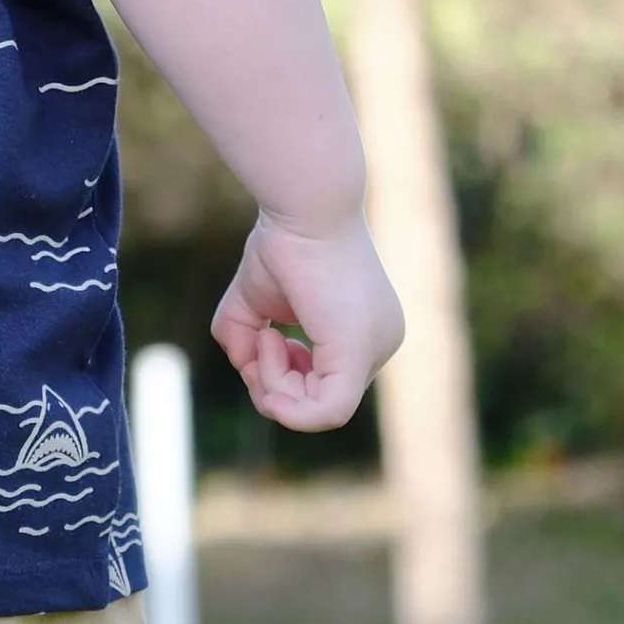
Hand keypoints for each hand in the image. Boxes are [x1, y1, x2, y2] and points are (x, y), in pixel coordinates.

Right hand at [211, 213, 404, 431]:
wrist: (304, 209)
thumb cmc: (282, 243)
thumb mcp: (252, 306)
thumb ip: (245, 344)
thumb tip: (248, 369)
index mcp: (363, 332)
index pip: (322, 386)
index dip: (280, 376)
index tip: (262, 336)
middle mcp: (379, 344)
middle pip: (321, 404)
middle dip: (275, 385)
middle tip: (259, 338)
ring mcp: (374, 350)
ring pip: (318, 411)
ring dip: (273, 383)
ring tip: (264, 334)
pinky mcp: (356, 355)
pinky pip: (323, 413)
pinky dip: (284, 397)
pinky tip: (268, 343)